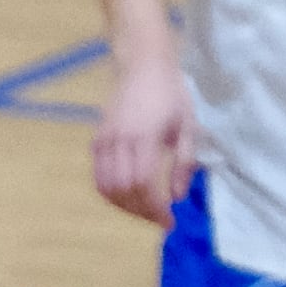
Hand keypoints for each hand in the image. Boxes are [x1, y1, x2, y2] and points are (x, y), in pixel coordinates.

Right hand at [90, 52, 193, 223]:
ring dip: (124, 207)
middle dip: (141, 212)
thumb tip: (177, 196)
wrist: (142, 65)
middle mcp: (118, 142)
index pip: (143, 185)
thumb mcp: (188, 125)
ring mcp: (103, 143)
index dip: (154, 208)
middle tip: (158, 219)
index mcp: (143, 137)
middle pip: (122, 191)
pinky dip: (111, 194)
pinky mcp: (96, 142)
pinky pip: (99, 178)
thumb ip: (183, 162)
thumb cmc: (171, 93)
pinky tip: (128, 196)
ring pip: (106, 189)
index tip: (169, 221)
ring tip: (143, 211)